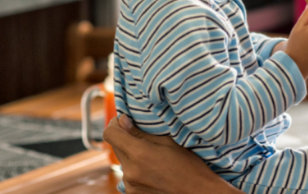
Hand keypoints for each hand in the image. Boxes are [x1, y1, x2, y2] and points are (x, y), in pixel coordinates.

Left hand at [103, 115, 240, 193]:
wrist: (197, 193)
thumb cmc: (188, 165)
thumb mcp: (169, 141)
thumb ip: (142, 132)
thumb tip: (122, 121)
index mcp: (139, 154)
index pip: (110, 134)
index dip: (114, 123)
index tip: (123, 120)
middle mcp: (129, 171)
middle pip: (117, 147)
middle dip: (126, 139)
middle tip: (144, 137)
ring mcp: (130, 185)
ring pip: (123, 161)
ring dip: (132, 156)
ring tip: (153, 157)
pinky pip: (128, 176)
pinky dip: (137, 170)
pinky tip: (154, 170)